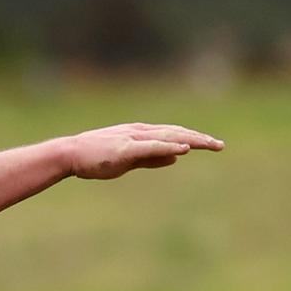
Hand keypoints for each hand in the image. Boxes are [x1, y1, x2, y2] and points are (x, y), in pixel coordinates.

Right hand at [67, 123, 223, 179]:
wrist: (71, 154)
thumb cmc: (96, 158)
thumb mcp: (129, 158)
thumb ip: (152, 158)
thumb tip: (177, 158)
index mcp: (141, 134)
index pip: (173, 134)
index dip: (193, 138)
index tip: (211, 144)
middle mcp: (140, 132)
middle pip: (176, 133)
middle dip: (199, 138)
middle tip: (220, 145)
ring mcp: (133, 139)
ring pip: (168, 137)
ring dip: (190, 140)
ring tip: (210, 144)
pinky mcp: (126, 149)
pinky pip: (152, 147)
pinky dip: (169, 146)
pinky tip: (184, 148)